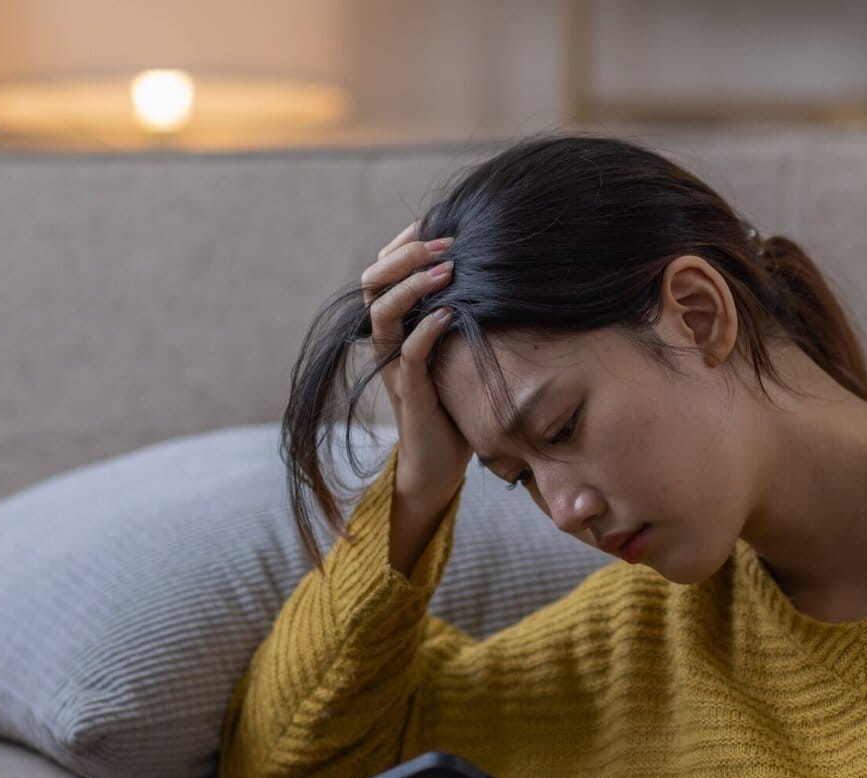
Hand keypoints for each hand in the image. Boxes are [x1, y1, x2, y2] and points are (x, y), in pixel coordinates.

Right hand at [360, 218, 470, 500]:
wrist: (439, 465)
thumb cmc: (454, 404)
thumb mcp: (457, 350)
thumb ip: (460, 315)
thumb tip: (493, 273)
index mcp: (395, 327)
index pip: (382, 271)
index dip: (402, 243)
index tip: (434, 223)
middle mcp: (387, 342)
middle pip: (372, 283)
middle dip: (405, 255)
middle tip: (444, 242)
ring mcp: (395, 367)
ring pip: (384, 313)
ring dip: (413, 285)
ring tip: (447, 268)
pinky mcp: (410, 393)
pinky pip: (409, 354)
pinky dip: (427, 330)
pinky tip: (452, 312)